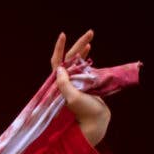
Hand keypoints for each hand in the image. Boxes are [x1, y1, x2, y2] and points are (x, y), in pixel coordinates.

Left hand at [51, 29, 110, 146]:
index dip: (59, 48)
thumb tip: (60, 68)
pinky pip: (83, 67)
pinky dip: (86, 58)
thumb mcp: (72, 98)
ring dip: (82, 48)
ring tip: (90, 37)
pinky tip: (89, 50)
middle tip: (90, 32)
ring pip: (76, 61)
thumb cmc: (84, 111)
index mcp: (60, 83)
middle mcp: (66, 81)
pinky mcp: (84, 83)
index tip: (64, 34)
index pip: (57, 62)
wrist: (96, 121)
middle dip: (78, 44)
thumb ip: (64, 84)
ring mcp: (75, 81)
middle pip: (69, 58)